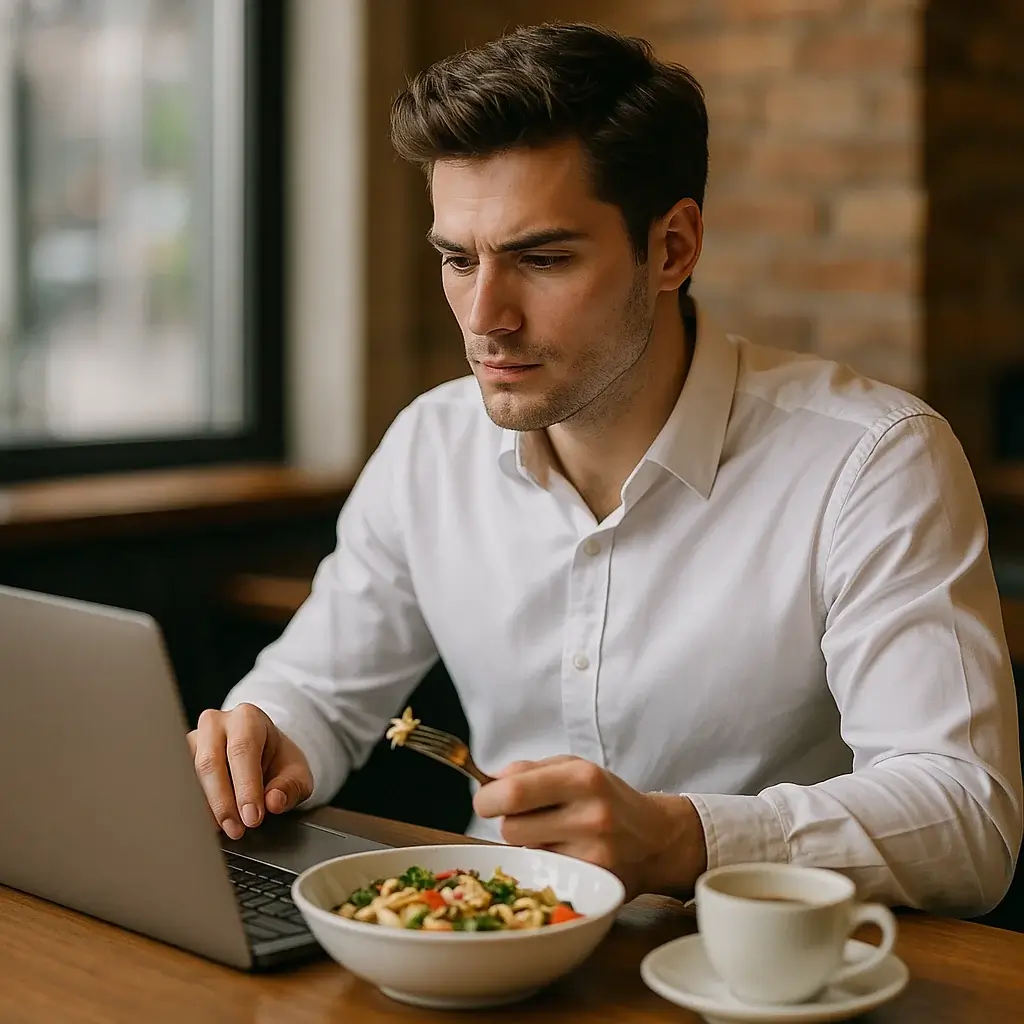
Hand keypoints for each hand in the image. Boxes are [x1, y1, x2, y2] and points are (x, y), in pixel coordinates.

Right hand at [187, 703, 313, 839]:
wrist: (263, 754)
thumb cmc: (278, 762)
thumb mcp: (297, 774)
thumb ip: (290, 787)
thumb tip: (274, 801)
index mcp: (247, 719)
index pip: (243, 750)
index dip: (246, 787)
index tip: (252, 818)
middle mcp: (216, 723)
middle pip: (210, 762)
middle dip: (222, 801)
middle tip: (236, 829)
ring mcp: (193, 740)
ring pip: (188, 774)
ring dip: (202, 807)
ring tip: (220, 830)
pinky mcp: (178, 759)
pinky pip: (177, 784)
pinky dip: (189, 807)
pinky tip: (203, 825)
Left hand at [472, 755, 706, 900]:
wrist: (657, 839)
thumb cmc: (606, 797)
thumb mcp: (573, 767)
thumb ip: (529, 770)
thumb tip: (488, 781)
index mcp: (582, 777)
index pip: (512, 793)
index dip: (487, 799)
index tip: (486, 800)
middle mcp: (591, 815)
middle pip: (509, 829)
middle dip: (507, 823)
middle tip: (524, 818)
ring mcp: (594, 854)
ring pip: (524, 854)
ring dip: (528, 845)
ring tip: (554, 835)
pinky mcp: (595, 884)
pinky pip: (544, 873)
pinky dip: (547, 865)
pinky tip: (567, 855)